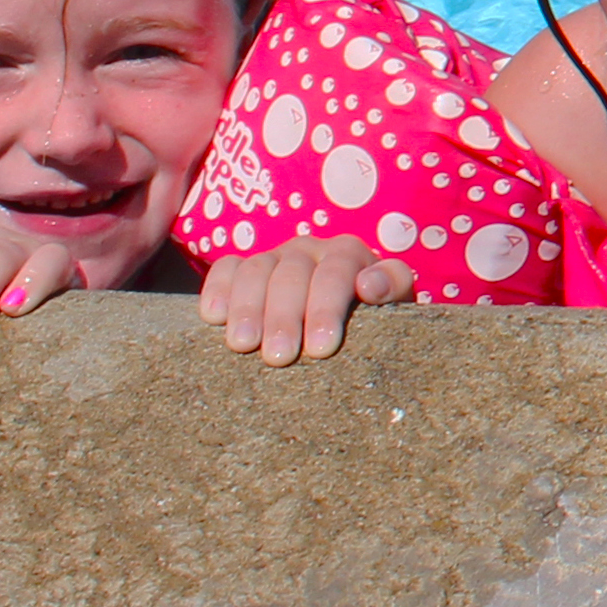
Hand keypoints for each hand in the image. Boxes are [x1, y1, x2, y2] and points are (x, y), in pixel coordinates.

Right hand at [200, 237, 416, 365]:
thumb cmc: (371, 317)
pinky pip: (226, 269)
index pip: (336, 273)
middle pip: (292, 275)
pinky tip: (213, 317)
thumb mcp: (393, 304)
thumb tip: (370, 285)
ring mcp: (274, 257)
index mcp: (348, 254)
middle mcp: (309, 249)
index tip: (321, 349)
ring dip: (248, 308)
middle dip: (285, 316)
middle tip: (280, 357)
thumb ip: (392, 287)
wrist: (345, 316)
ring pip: (256, 271)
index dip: (326, 308)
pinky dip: (218, 289)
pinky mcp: (243, 269)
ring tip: (243, 345)